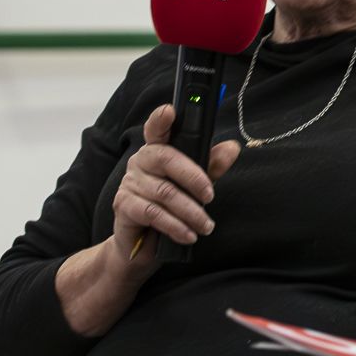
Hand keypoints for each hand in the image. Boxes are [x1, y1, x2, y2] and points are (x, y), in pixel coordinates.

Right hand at [110, 104, 240, 266]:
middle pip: (167, 159)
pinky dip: (175, 225)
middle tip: (211, 196)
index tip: (169, 111)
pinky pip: (152, 213)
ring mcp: (129, 183)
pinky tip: (188, 235)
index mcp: (157, 151)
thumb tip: (231, 147)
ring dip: (190, 211)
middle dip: (194, 178)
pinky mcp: (123, 205)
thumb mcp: (196, 187)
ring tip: (206, 225)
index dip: (161, 120)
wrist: (143, 244)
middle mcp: (140, 161)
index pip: (156, 130)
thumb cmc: (172, 209)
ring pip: (164, 192)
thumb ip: (211, 167)